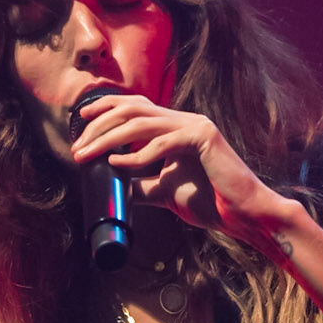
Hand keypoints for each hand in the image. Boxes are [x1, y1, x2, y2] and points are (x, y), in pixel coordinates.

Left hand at [71, 96, 287, 244]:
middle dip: (99, 126)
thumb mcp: (165, 192)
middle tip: (78, 148)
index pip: (135, 107)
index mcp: (176, 128)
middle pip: (132, 109)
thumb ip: (141, 184)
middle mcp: (184, 120)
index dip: (105, 110)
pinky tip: (118, 164)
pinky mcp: (204, 140)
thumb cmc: (211, 203)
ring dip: (109, 138)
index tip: (80, 125)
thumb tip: (113, 184)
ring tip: (88, 154)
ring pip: (142, 122)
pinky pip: (163, 143)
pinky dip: (137, 155)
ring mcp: (195, 126)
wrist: (244, 215)